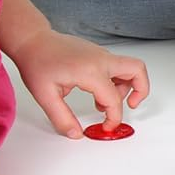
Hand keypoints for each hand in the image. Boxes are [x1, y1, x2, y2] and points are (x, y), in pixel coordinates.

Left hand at [14, 29, 148, 137]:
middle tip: (131, 106)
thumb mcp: (45, 96)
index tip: (106, 127)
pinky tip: (98, 92)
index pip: (114, 99)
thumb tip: (76, 133)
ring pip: (130, 67)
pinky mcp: (98, 53)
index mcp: (90, 71)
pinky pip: (117, 66)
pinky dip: (116, 80)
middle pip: (137, 70)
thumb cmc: (37, 62)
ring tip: (104, 103)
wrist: (32, 40)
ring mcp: (101, 54)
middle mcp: (101, 59)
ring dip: (126, 87)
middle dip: (141, 91)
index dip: (114, 118)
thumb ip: (62, 118)